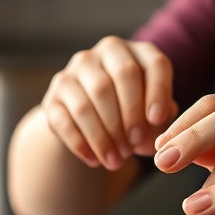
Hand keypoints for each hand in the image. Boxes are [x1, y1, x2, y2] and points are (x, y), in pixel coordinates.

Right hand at [42, 37, 177, 169]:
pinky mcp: (53, 96)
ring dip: (104, 136)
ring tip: (116, 161)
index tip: (157, 120)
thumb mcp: (153, 114)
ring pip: (89, 101)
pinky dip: (81, 143)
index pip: (154, 64)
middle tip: (135, 145)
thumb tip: (155, 125)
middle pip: (121, 76)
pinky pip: (64, 120)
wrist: (92, 120)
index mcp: (138, 52)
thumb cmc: (133, 115)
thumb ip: (162, 118)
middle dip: (130, 114)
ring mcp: (74, 71)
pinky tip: (95, 160)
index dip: (158, 91)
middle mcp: (106, 53)